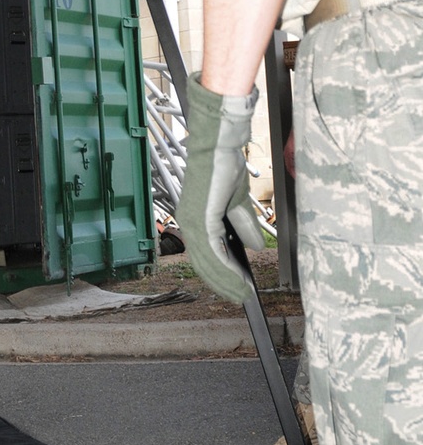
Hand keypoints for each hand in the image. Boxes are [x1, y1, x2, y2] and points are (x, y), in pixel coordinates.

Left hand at [177, 73, 263, 303]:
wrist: (221, 146)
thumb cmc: (225, 166)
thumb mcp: (238, 202)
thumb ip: (244, 225)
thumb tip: (255, 247)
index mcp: (195, 218)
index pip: (205, 254)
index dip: (221, 273)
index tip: (238, 287)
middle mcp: (189, 223)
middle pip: (204, 263)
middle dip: (223, 283)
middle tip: (241, 298)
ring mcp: (192, 222)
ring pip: (208, 262)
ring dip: (227, 281)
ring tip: (243, 294)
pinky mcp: (200, 219)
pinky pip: (214, 252)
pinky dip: (227, 269)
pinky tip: (240, 279)